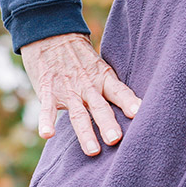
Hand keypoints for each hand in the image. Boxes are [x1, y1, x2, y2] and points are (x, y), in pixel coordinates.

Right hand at [21, 33, 142, 156]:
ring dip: (85, 133)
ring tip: (93, 151)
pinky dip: (46, 121)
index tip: (139, 113)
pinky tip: (47, 134)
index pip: (119, 91)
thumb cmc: (80, 57)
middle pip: (100, 107)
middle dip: (108, 123)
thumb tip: (135, 110)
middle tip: (116, 140)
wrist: (51, 34)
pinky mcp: (48, 92)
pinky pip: (47, 109)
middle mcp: (88, 86)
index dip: (129, 101)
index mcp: (103, 78)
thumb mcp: (99, 68)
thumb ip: (111, 88)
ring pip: (78, 114)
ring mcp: (67, 90)